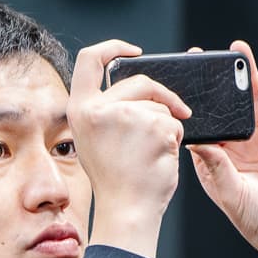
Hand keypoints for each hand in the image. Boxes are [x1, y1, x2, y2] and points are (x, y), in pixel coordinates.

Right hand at [70, 41, 188, 257]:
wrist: (126, 211)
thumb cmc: (116, 179)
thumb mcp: (95, 138)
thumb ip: (105, 110)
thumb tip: (133, 84)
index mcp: (80, 108)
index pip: (90, 58)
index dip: (114, 47)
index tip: (136, 52)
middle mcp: (99, 108)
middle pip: (139, 81)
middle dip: (163, 95)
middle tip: (177, 110)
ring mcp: (127, 116)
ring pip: (161, 106)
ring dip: (168, 125)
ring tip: (152, 153)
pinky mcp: (154, 126)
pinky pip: (175, 122)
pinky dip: (175, 139)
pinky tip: (160, 159)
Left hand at [188, 42, 257, 257]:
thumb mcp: (232, 196)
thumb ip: (217, 169)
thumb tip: (199, 142)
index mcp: (217, 162)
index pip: (201, 127)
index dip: (191, 107)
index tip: (177, 85)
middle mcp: (239, 147)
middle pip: (225, 107)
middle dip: (215, 83)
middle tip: (202, 56)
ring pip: (254, 101)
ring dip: (247, 76)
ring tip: (238, 51)